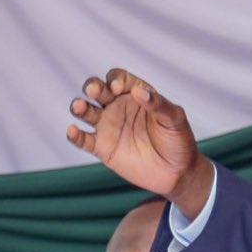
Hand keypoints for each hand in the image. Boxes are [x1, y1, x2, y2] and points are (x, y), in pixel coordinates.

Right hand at [65, 69, 213, 216]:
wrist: (177, 172)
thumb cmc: (179, 140)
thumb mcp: (175, 118)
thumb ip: (158, 103)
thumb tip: (138, 91)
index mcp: (136, 95)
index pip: (119, 79)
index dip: (116, 80)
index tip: (118, 89)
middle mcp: (118, 107)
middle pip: (98, 90)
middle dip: (93, 87)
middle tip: (94, 91)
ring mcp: (109, 127)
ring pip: (86, 111)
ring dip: (79, 106)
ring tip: (80, 107)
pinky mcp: (103, 147)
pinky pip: (83, 139)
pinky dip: (75, 135)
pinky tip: (73, 131)